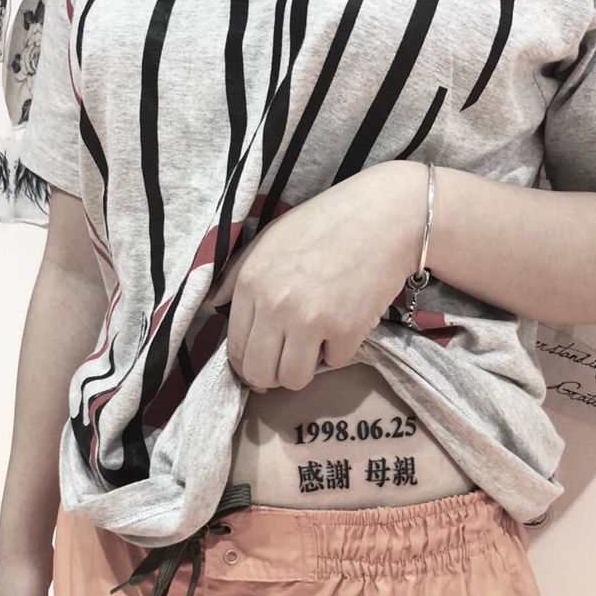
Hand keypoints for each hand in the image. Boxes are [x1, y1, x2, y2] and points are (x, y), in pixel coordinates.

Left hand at [205, 160, 423, 391]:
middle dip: (272, 376)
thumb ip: (235, 275)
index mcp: (251, 282)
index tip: (263, 363)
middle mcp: (275, 304)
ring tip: (316, 344)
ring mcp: (311, 319)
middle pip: (260, 373)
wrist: (385, 216)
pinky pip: (334, 363)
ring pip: (293, 380)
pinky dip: (340, 350)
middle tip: (288, 363)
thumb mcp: (269, 240)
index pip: (236, 349)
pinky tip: (346, 322)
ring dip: (305, 369)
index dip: (248, 364)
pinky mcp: (347, 329)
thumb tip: (211, 307)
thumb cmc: (325, 224)